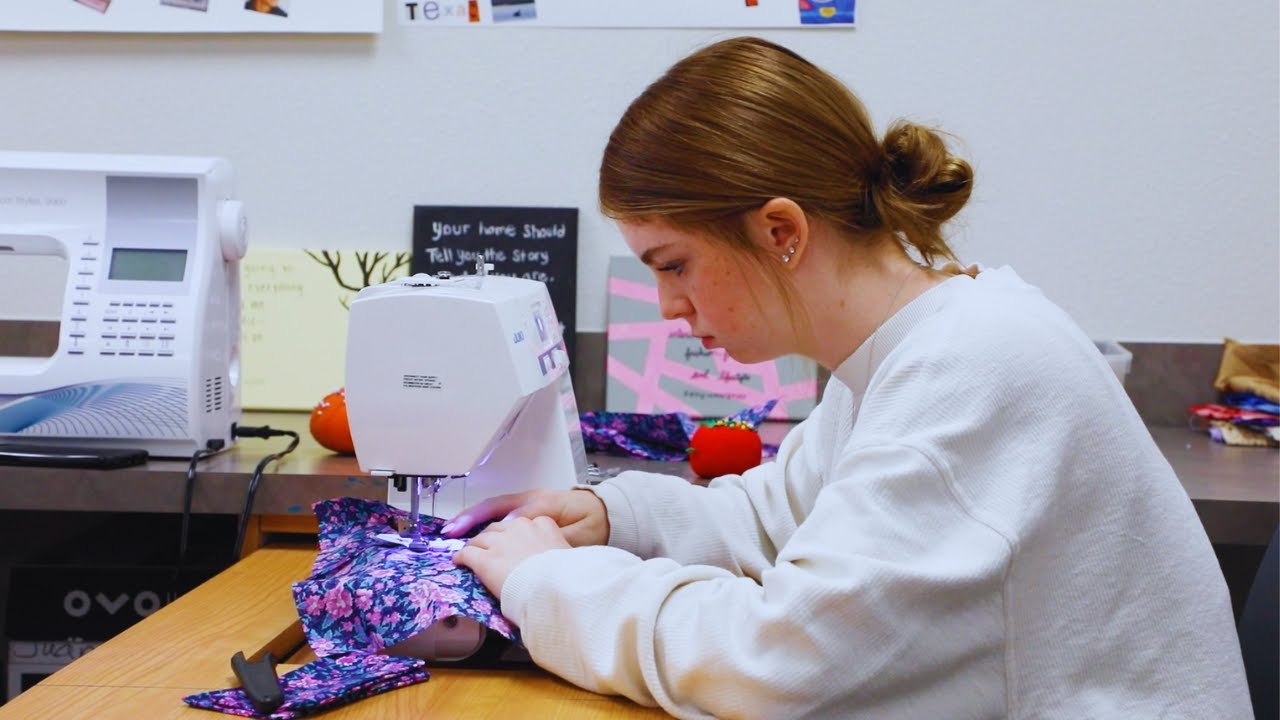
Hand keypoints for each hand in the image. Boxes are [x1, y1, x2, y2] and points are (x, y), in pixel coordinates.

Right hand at [442, 488, 608, 546]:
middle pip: (494, 505)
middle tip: (449, 533)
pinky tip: (469, 531)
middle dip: (469, 518)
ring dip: (471, 517)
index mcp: (544, 504)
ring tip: (451, 531)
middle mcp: (532, 499)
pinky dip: (481, 518)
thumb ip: (552, 533)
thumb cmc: (594, 524)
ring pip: (493, 506)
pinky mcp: (526, 506)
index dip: (492, 528)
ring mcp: (527, 501)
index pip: (512, 514)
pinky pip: (499, 510)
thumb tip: (521, 532)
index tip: (473, 542)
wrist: (607, 512)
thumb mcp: (578, 533)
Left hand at [453, 516, 569, 598]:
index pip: (520, 524)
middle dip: (491, 538)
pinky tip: (459, 562)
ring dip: (475, 546)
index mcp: (541, 523)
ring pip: (480, 539)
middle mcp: (518, 528)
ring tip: (470, 554)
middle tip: (489, 549)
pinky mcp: (484, 560)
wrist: (555, 588)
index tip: (512, 543)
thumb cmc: (566, 576)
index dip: (513, 535)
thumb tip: (559, 558)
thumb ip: (557, 548)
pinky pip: (467, 554)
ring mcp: (499, 543)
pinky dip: (461, 557)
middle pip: (497, 528)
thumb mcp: (567, 553)